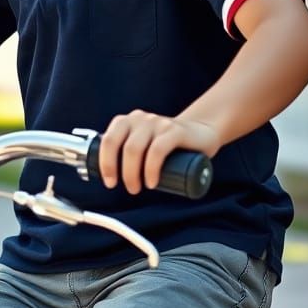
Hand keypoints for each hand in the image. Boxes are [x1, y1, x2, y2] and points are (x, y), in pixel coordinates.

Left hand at [98, 110, 219, 193]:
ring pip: (134, 148)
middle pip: (118, 144)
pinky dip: (150, 169)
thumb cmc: (168, 144)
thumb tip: (108, 177)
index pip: (108, 140)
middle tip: (127, 188)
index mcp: (128, 122)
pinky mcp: (175, 131)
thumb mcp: (144, 144)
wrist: (202, 132)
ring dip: (131, 173)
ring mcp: (157, 123)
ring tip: (138, 188)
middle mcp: (140, 119)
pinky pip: (157, 150)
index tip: (110, 182)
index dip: (104, 162)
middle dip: (116, 170)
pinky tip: (151, 182)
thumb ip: (126, 153)